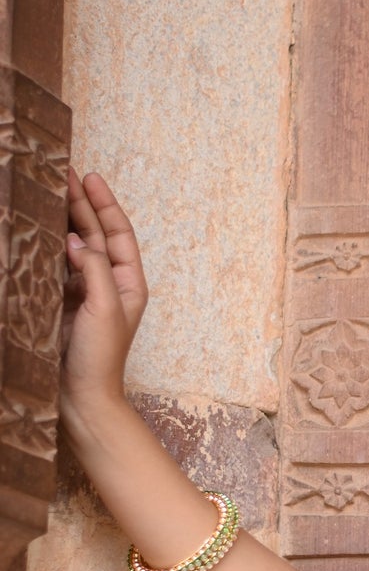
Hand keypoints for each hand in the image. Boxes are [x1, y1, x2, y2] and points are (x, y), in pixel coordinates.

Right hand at [61, 171, 148, 416]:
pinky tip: (39, 228)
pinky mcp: (63, 303)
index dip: (103, 203)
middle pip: (95, 233)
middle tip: (63, 173)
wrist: (82, 397)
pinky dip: (48, 245)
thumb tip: (76, 238)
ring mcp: (84, 292)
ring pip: (74, 247)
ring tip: (49, 191)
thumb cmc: (100, 358)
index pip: (117, 233)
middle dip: (81, 203)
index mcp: (128, 282)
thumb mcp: (104, 309)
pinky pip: (56, 266)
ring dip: (64, 219)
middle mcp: (108, 283)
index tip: (88, 177)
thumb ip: (93, 269)